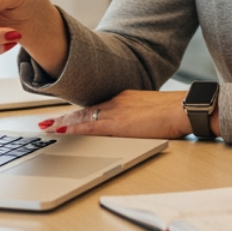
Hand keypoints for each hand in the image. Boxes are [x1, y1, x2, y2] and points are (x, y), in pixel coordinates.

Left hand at [36, 90, 204, 139]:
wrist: (185, 108)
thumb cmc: (176, 112)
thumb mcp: (151, 113)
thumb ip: (138, 119)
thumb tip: (133, 127)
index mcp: (124, 99)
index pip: (95, 106)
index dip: (78, 114)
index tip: (64, 117)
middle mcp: (116, 102)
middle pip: (84, 110)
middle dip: (64, 118)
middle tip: (46, 123)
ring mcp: (116, 111)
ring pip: (82, 117)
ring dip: (63, 123)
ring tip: (47, 127)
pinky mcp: (118, 123)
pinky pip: (89, 125)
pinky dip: (73, 128)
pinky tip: (62, 132)